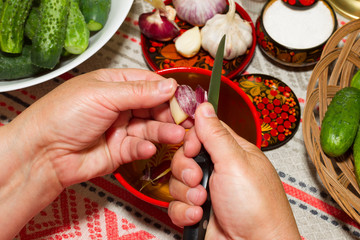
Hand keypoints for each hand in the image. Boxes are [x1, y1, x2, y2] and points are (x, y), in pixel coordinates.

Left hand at [0, 68, 185, 238]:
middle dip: (171, 114)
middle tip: (186, 121)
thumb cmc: (62, 116)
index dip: (168, 91)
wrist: (43, 154)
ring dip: (164, 132)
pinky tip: (146, 148)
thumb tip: (169, 86)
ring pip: (151, 128)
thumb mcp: (102, 95)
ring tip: (177, 135)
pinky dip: (145, 148)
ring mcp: (122, 128)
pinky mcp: (121, 150)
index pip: (150, 83)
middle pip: (155, 107)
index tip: (184, 99)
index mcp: (115, 85)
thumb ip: (138, 92)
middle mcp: (121, 106)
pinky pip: (140, 147)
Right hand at [168, 102, 300, 239]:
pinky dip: (184, 211)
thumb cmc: (258, 208)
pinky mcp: (196, 209)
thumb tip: (204, 106)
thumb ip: (216, 134)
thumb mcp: (235, 163)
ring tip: (203, 201)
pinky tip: (199, 215)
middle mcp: (218, 169)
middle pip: (184, 156)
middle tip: (199, 178)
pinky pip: (175, 204)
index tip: (192, 148)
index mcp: (232, 152)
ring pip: (177, 181)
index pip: (203, 132)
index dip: (191, 139)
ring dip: (186, 193)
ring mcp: (207, 190)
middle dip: (186, 169)